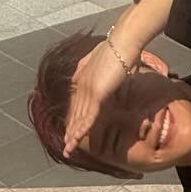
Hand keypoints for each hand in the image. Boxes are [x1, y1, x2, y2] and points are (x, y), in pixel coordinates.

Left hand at [64, 37, 130, 157]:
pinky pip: (87, 117)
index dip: (75, 119)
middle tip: (66, 145)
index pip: (79, 103)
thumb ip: (110, 76)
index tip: (72, 130)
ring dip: (73, 135)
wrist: (124, 42)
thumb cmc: (123, 50)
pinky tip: (76, 140)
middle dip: (71, 131)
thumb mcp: (115, 65)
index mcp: (86, 78)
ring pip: (79, 118)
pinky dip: (81, 130)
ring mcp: (88, 89)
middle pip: (76, 113)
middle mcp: (83, 84)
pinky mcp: (96, 94)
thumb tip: (115, 86)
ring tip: (68, 149)